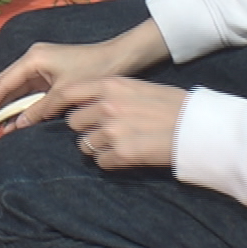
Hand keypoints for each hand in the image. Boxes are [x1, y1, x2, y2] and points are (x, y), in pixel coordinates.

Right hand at [0, 24, 166, 131]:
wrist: (119, 57)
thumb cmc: (92, 71)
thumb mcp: (64, 94)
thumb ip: (39, 109)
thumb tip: (18, 126)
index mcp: (33, 59)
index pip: (4, 83)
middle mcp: (32, 59)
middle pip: (7, 85)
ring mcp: (41, 65)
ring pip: (18, 89)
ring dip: (9, 108)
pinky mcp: (50, 72)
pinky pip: (30, 90)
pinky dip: (23, 105)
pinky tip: (18, 120)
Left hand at [60, 77, 187, 169]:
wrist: (197, 126)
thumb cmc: (173, 105)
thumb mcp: (139, 87)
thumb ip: (113, 93)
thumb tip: (90, 103)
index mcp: (111, 85)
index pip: (68, 93)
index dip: (56, 104)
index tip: (49, 113)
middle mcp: (107, 106)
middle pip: (74, 122)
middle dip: (85, 129)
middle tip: (103, 132)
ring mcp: (112, 130)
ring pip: (85, 145)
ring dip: (97, 147)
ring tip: (118, 145)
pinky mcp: (121, 153)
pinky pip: (101, 162)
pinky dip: (111, 162)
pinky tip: (127, 156)